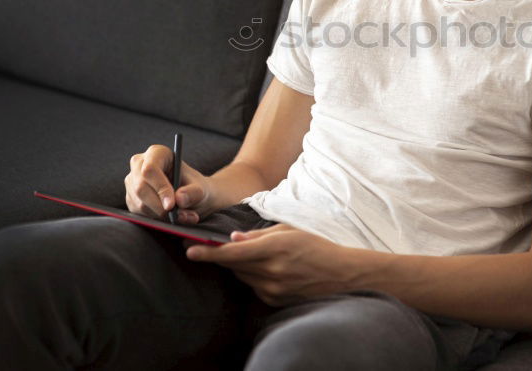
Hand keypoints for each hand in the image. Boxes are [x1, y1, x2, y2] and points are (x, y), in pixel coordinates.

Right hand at [124, 144, 217, 222]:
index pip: (150, 169)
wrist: (193, 198)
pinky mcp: (132, 199)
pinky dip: (156, 220)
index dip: (160, 187)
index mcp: (157, 153)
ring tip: (182, 216)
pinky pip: (139, 214)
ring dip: (161, 215)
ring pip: (139, 203)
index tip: (171, 205)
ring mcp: (132, 182)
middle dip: (159, 206)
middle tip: (177, 216)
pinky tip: (170, 218)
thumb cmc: (196, 189)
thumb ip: (193, 193)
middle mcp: (140, 165)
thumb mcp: (201, 189)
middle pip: (141, 187)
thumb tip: (179, 199)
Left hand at [184, 224, 356, 305]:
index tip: (190, 250)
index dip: (209, 252)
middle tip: (211, 247)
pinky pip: (253, 286)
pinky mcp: (274, 300)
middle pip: (233, 264)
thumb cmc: (316, 247)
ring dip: (239, 266)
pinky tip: (267, 269)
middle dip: (222, 255)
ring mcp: (272, 289)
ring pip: (242, 276)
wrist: (341, 274)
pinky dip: (253, 277)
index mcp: (275, 248)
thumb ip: (259, 234)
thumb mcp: (289, 231)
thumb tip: (234, 237)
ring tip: (253, 256)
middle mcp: (271, 271)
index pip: (233, 252)